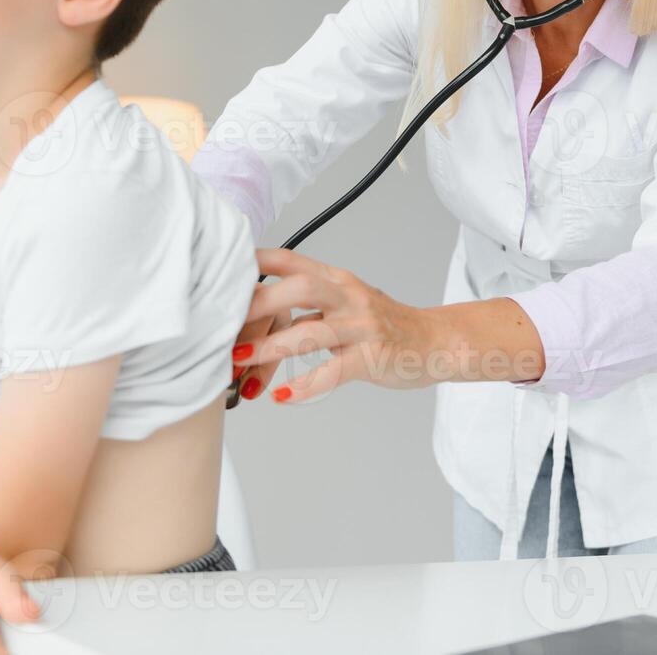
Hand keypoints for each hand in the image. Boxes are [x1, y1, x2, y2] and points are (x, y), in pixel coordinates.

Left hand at [230, 247, 440, 402]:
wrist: (434, 342)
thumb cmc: (380, 327)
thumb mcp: (344, 304)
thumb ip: (307, 306)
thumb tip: (253, 316)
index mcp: (336, 279)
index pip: (290, 259)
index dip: (255, 262)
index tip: (221, 271)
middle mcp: (348, 296)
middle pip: (299, 288)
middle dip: (258, 304)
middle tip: (223, 323)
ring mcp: (362, 326)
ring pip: (311, 332)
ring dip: (271, 348)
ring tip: (239, 362)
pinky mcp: (372, 357)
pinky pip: (334, 371)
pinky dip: (306, 385)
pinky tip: (283, 397)